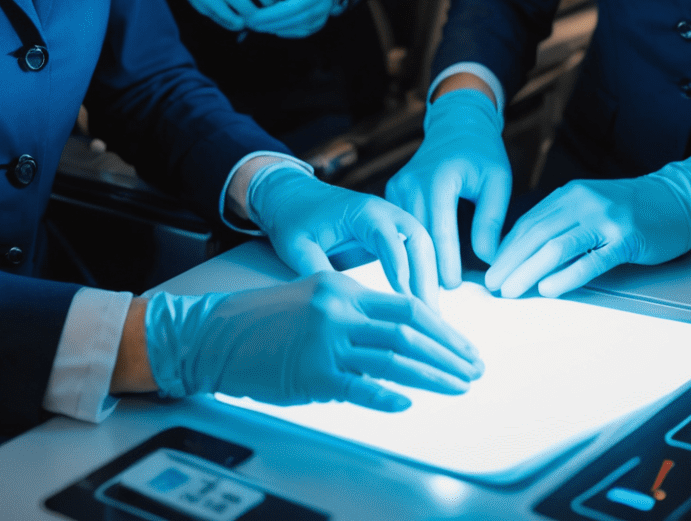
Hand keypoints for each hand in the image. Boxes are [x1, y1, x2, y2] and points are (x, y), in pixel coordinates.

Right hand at [142, 274, 482, 411]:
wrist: (217, 334)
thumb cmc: (266, 322)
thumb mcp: (315, 300)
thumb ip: (355, 315)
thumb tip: (400, 339)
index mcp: (342, 287)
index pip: (406, 305)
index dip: (442, 329)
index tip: (464, 348)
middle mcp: (338, 309)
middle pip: (409, 329)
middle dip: (448, 352)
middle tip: (473, 369)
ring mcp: (326, 341)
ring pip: (394, 357)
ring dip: (432, 375)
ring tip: (457, 387)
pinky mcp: (312, 372)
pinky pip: (360, 386)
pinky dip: (388, 395)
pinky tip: (407, 402)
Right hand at [154, 0, 282, 30]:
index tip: (280, 1)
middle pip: (248, 6)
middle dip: (263, 13)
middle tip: (272, 14)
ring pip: (236, 19)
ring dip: (251, 21)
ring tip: (259, 16)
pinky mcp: (199, 6)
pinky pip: (225, 22)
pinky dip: (238, 22)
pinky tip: (243, 16)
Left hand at [240, 0, 343, 38]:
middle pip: (297, 6)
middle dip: (271, 16)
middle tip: (251, 19)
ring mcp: (325, 9)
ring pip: (300, 22)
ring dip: (276, 26)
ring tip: (256, 26)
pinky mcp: (321, 22)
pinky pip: (303, 31)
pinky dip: (285, 31)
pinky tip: (270, 29)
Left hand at [245, 164, 439, 306]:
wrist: (289, 196)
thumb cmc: (292, 219)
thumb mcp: (297, 246)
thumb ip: (317, 272)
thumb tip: (336, 307)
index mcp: (362, 211)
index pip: (391, 240)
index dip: (401, 271)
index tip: (407, 303)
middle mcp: (383, 212)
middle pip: (419, 240)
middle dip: (426, 278)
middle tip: (430, 317)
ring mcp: (390, 221)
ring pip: (423, 247)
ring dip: (429, 279)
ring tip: (432, 318)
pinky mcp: (389, 234)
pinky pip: (414, 252)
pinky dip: (422, 276)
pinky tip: (422, 306)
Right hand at [385, 89, 510, 288]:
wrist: (456, 122)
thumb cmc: (481, 152)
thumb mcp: (497, 181)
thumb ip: (490, 221)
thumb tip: (487, 262)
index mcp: (437, 180)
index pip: (440, 232)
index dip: (446, 265)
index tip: (454, 292)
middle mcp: (410, 184)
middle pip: (416, 240)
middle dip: (426, 275)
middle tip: (434, 311)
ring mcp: (396, 187)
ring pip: (403, 236)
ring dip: (413, 266)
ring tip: (423, 300)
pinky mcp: (391, 192)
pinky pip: (398, 227)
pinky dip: (407, 250)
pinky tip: (413, 276)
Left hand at [485, 145, 690, 298]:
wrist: (679, 197)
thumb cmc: (633, 208)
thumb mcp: (592, 205)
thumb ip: (564, 222)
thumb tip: (528, 251)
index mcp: (569, 195)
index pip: (528, 222)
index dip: (506, 247)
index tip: (489, 269)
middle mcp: (582, 202)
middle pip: (536, 234)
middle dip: (509, 262)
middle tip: (491, 286)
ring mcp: (605, 219)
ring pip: (557, 246)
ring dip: (528, 270)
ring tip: (510, 290)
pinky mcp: (626, 238)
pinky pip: (591, 259)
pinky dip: (567, 275)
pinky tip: (549, 288)